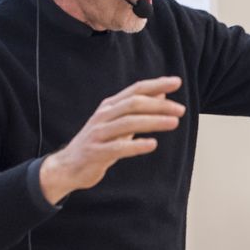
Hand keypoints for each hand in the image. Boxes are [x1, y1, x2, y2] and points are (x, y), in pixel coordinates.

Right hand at [39, 76, 185, 203]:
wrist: (68, 167)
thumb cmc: (99, 143)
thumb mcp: (118, 123)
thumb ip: (137, 109)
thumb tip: (161, 93)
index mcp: (109, 106)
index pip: (135, 90)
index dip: (156, 84)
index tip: (177, 82)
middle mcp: (103, 116)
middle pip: (133, 104)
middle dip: (159, 105)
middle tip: (181, 110)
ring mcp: (98, 134)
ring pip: (127, 123)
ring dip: (153, 121)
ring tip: (173, 123)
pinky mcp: (95, 153)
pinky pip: (117, 147)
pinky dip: (136, 145)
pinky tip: (152, 145)